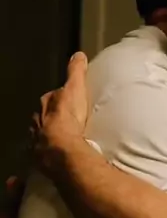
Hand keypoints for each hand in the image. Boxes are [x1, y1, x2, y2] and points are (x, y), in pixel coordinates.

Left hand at [31, 52, 88, 170]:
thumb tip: (79, 55)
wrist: (62, 149)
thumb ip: (75, 72)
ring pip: (41, 138)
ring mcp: (37, 144)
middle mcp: (36, 125)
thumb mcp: (74, 89)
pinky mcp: (40, 161)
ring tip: (61, 144)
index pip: (49, 99)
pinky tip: (49, 163)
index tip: (66, 102)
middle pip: (43, 120)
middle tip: (65, 124)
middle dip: (51, 121)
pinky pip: (40, 159)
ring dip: (48, 140)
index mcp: (43, 107)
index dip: (57, 100)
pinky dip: (42, 160)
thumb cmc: (68, 119)